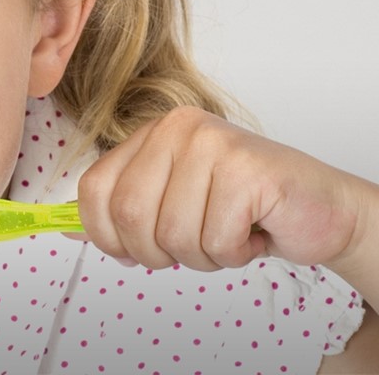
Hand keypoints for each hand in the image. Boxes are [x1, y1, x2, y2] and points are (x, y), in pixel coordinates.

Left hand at [74, 106, 370, 273]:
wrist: (320, 207)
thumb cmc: (244, 206)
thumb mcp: (170, 201)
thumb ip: (120, 209)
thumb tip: (66, 228)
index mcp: (151, 133)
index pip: (93, 190)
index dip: (105, 235)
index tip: (130, 251)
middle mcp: (177, 129)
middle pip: (129, 215)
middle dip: (156, 251)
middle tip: (189, 248)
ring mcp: (213, 144)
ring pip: (174, 234)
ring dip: (202, 255)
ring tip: (228, 234)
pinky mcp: (248, 170)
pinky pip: (216, 240)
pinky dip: (234, 254)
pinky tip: (253, 233)